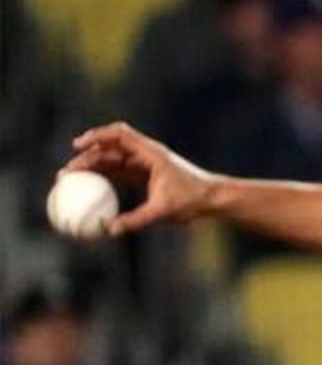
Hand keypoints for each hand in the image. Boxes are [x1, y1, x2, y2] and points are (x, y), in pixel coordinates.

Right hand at [62, 122, 218, 234]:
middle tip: (66, 172)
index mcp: (151, 153)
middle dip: (86, 156)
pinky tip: (85, 190)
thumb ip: (137, 219)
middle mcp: (146, 155)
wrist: (211, 199)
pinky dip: (101, 178)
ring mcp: (144, 165)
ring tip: (69, 180)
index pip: (120, 134)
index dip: (97, 136)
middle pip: (110, 148)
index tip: (77, 146)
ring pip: (111, 161)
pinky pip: (118, 174)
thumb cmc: (192, 200)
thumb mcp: (164, 210)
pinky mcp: (143, 176)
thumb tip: (110, 230)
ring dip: (91, 167)